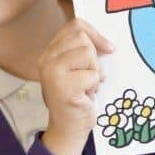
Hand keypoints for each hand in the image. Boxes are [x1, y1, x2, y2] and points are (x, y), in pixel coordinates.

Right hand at [38, 19, 113, 154]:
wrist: (68, 128)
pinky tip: (86, 96)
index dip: (95, 33)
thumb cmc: (77, 97)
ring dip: (94, 72)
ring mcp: (52, 72)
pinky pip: (92, 75)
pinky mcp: (63, 87)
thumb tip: (107, 41)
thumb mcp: (77, 69)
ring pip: (88, 53)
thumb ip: (83, 51)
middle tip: (89, 76)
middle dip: (94, 57)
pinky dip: (94, 86)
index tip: (108, 48)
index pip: (75, 25)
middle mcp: (46, 59)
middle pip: (83, 38)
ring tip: (86, 86)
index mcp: (50, 52)